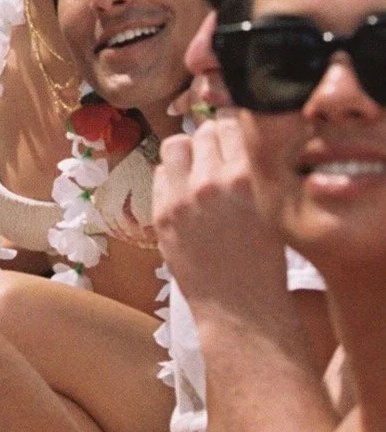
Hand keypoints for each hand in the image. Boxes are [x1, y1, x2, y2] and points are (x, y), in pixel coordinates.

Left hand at [154, 120, 288, 312]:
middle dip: (212, 139)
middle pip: (204, 130)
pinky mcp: (161, 212)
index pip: (234, 124)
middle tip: (219, 157)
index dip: (236, 128)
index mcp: (249, 178)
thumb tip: (233, 135)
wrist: (243, 308)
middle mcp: (214, 182)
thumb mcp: (272, 207)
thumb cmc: (267, 259)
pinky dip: (171, 176)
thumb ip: (252, 171)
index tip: (236, 137)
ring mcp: (183, 197)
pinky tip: (186, 193)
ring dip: (188, 152)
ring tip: (199, 170)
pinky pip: (159, 172)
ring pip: (176, 144)